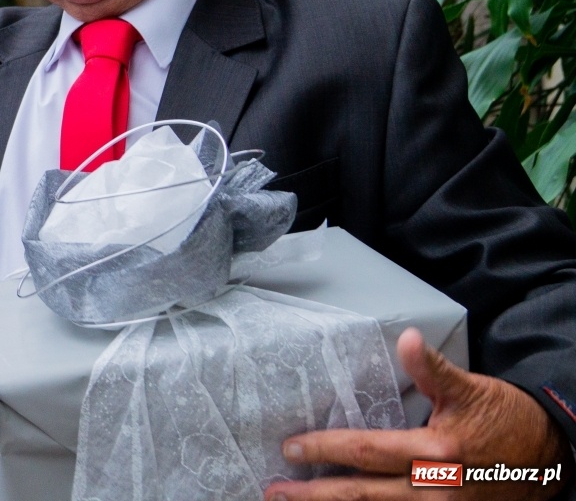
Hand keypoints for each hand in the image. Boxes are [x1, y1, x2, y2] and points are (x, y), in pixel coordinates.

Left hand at [267, 328, 566, 499]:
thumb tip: (407, 339)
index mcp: (435, 451)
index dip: (327, 449)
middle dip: (316, 494)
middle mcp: (434, 487)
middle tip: (275, 490)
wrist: (549, 458)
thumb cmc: (505, 418)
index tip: (291, 448)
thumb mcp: (470, 389)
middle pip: (363, 494)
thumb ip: (432, 370)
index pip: (367, 451)